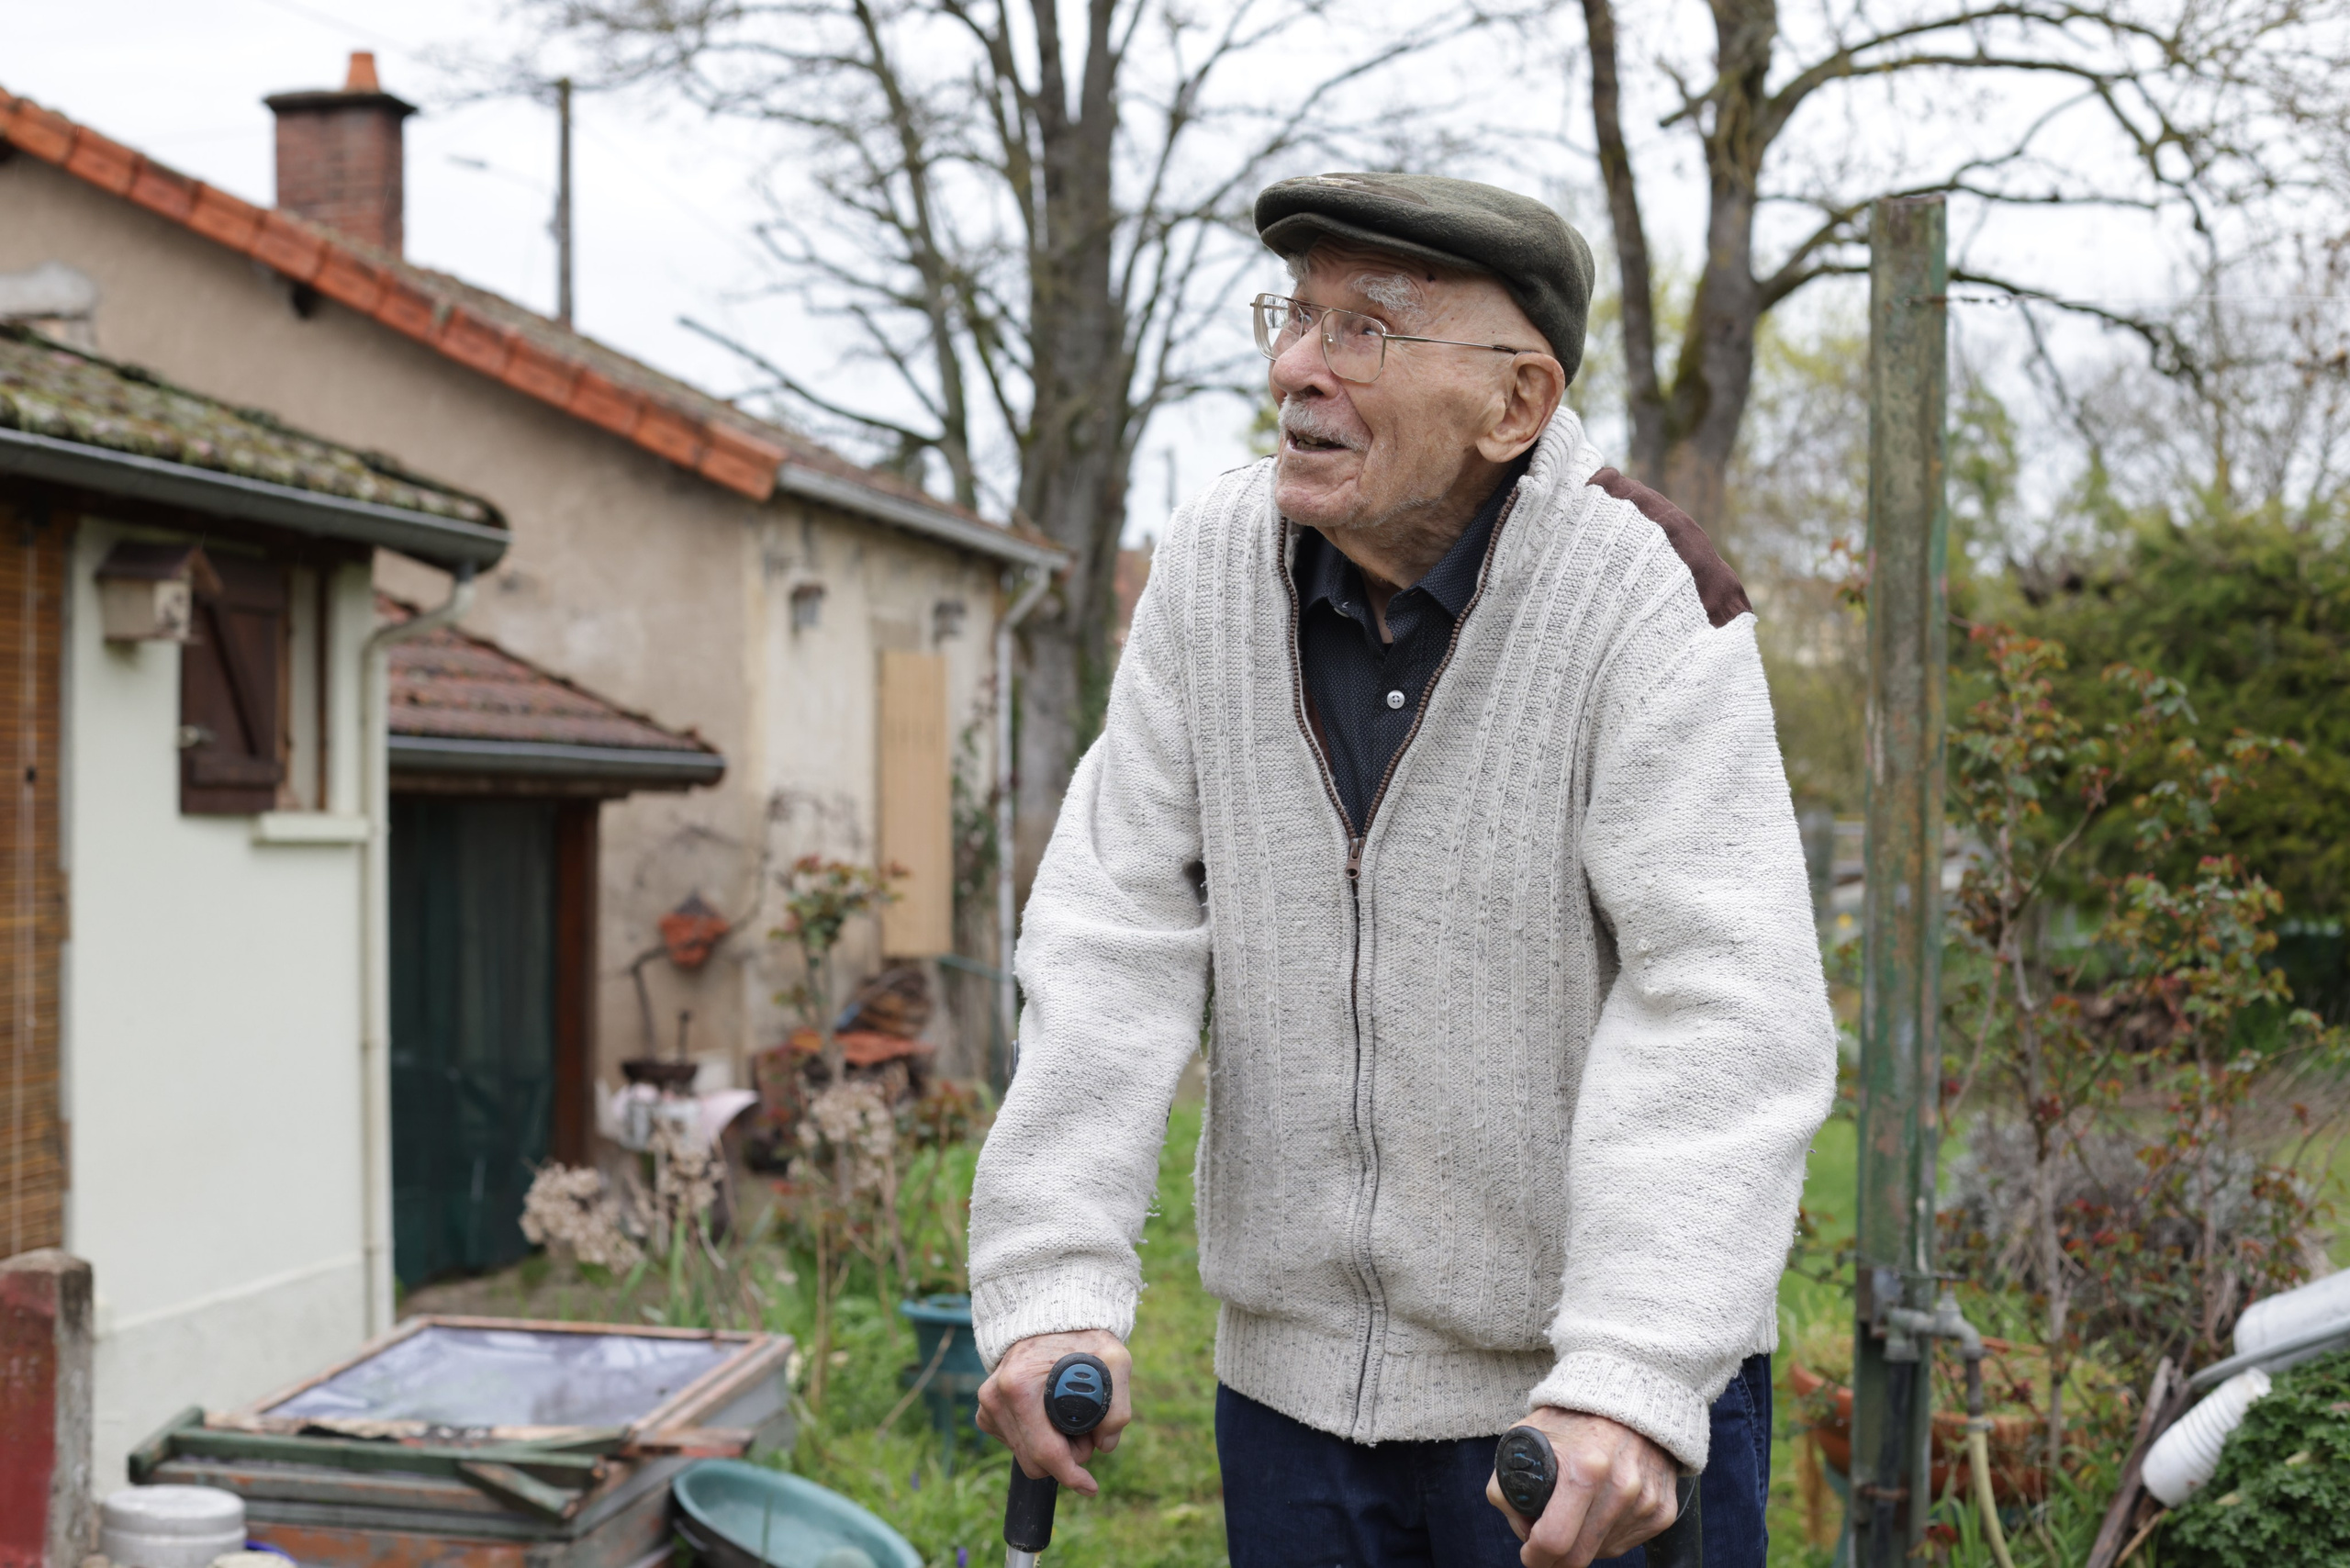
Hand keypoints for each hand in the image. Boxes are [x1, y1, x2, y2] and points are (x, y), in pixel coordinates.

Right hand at [974, 1329, 1132, 1494]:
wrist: (1051, 1317)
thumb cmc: (1083, 1337)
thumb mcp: (1116, 1362)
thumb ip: (1117, 1408)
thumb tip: (1104, 1446)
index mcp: (1020, 1386)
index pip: (1045, 1453)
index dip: (1072, 1475)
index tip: (1091, 1487)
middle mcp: (996, 1397)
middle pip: (1035, 1462)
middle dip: (1066, 1457)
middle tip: (1086, 1432)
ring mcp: (988, 1404)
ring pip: (1025, 1456)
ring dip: (1051, 1447)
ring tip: (1069, 1415)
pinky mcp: (986, 1411)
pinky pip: (1015, 1444)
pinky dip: (1036, 1439)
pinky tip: (1049, 1414)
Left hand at [1485, 1407, 1679, 1567]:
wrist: (1629, 1395)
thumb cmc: (1572, 1416)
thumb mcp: (1526, 1437)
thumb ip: (1507, 1483)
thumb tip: (1523, 1531)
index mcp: (1584, 1468)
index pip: (1555, 1539)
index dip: (1535, 1557)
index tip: (1529, 1555)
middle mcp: (1622, 1486)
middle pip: (1580, 1556)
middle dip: (1555, 1559)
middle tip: (1545, 1547)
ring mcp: (1646, 1500)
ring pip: (1603, 1552)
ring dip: (1584, 1543)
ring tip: (1576, 1511)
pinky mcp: (1663, 1509)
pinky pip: (1627, 1544)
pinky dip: (1608, 1535)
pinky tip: (1600, 1509)